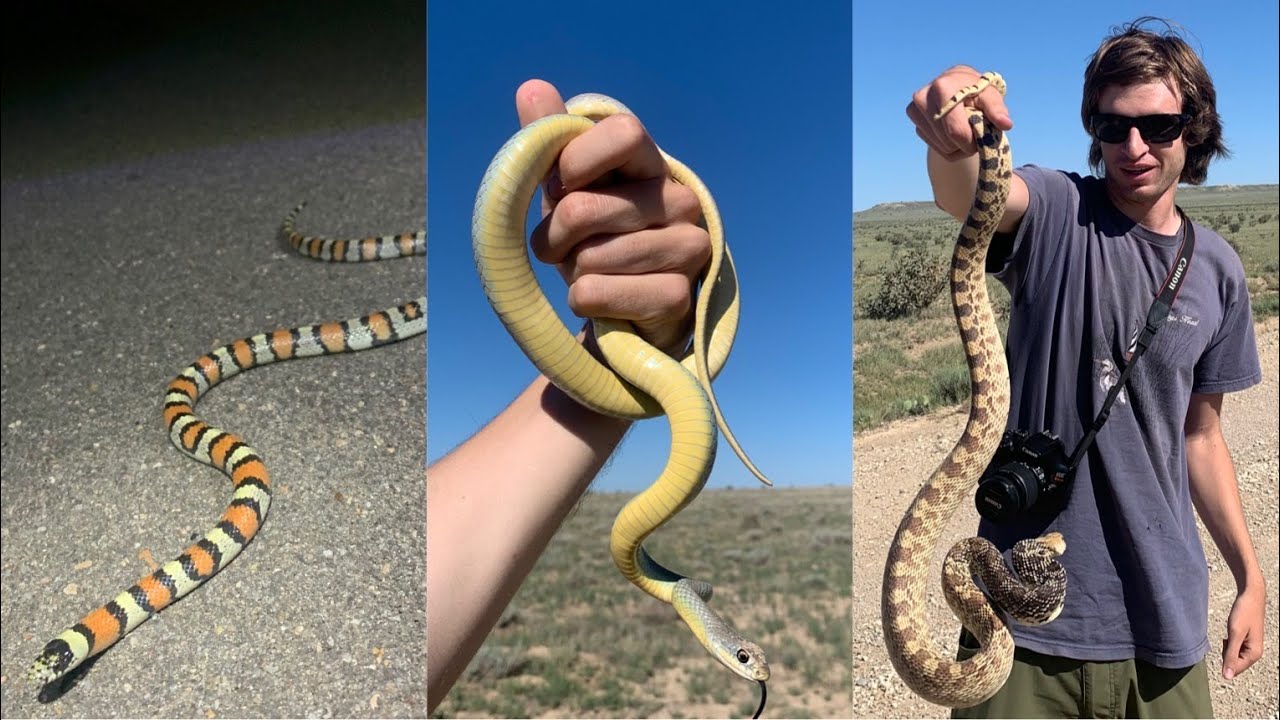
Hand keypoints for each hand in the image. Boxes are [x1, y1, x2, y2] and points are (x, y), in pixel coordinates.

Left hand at [514, 78, 709, 354]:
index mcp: (653, 164)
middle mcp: (680, 200)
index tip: (559, 185)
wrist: (621, 309)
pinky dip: (583, 300)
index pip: (624, 132)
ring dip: (570, 271)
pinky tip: (597, 300)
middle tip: (557, 247)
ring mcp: (689, 247)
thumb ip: (549, 142)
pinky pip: (600, 292)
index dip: (577, 159)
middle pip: (584, 208)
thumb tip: (532, 88)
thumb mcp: (564, 189)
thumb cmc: (590, 238)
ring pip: (591, 256)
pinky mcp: (680, 296)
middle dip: (552, 235)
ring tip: (583, 272)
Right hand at [906, 65, 1013, 160]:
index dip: (971, 142)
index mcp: (943, 88)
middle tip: (975, 132)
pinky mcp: (912, 117)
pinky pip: (932, 144)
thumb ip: (997, 109)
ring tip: (965, 129)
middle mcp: (923, 97)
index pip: (956, 131)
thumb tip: (1005, 124)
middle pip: (947, 141)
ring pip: (940, 146)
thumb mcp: (991, 96)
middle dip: (965, 144)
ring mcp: (914, 108)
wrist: (958, 83)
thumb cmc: (977, 90)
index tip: (981, 136)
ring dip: (956, 146)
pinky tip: (952, 130)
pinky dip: (946, 144)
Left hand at [1221, 583, 1264, 678]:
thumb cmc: (1244, 613)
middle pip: (1234, 663)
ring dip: (1227, 647)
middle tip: (1228, 636)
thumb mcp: (1235, 634)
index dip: (1224, 660)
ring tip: (1230, 632)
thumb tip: (1226, 677)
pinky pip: (1234, 648)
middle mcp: (1255, 653)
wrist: (1251, 596)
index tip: (1224, 642)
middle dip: (1226, 652)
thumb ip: (1231, 655)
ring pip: (1233, 656)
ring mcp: (1251, 647)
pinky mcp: (1247, 640)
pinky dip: (1229, 642)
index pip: (1235, 669)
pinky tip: (1230, 632)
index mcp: (1254, 654)